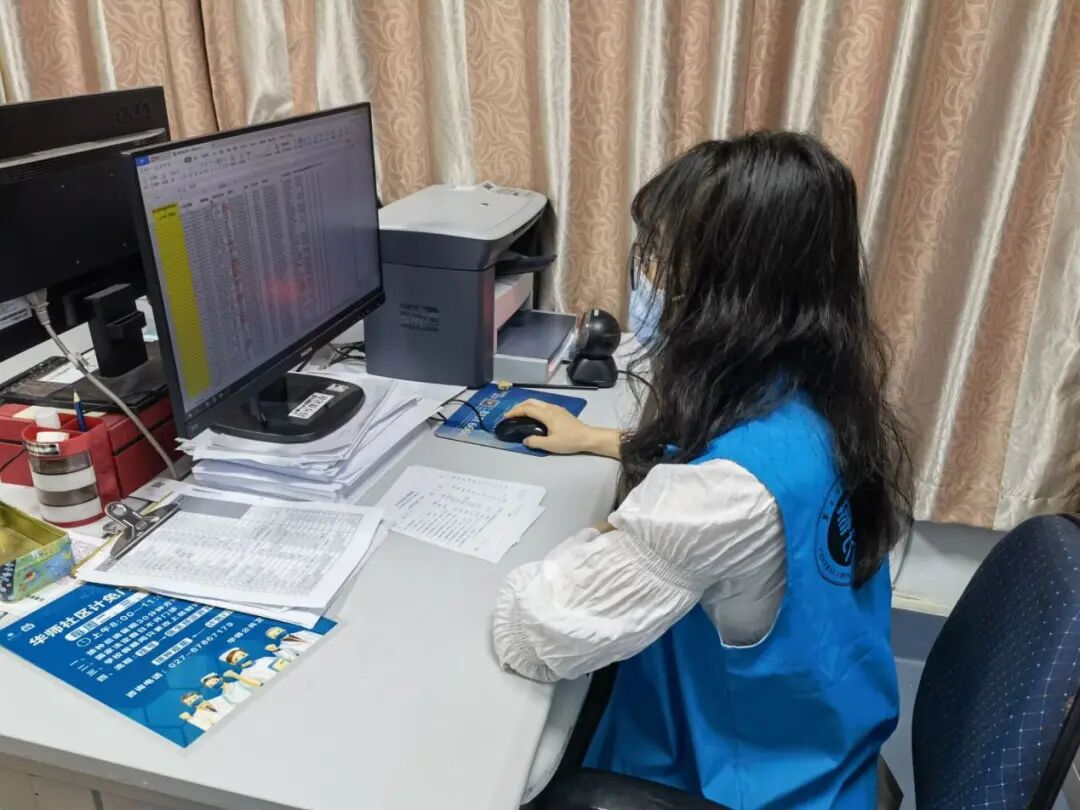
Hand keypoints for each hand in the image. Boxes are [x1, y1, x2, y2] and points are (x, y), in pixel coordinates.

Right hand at [503, 399, 620, 457]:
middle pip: (531, 401)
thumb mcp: (550, 445)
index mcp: (547, 414)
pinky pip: (543, 405)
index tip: (506, 417)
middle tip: (511, 415)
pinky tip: (534, 416)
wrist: (588, 437)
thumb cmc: (570, 440)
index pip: (527, 408)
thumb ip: (535, 442)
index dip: (514, 411)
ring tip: (520, 415)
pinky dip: (534, 408)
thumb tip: (525, 440)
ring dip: (526, 406)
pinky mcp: (561, 412)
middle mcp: (551, 408)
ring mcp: (557, 408)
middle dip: (519, 406)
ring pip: (538, 402)